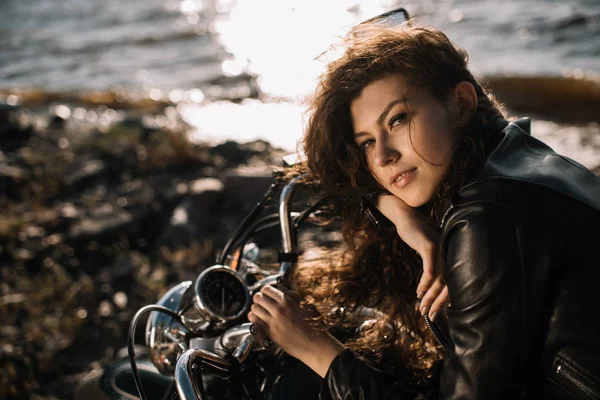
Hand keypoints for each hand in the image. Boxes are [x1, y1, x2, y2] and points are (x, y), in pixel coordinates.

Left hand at [247, 285, 343, 376]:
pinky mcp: (270, 333)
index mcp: (287, 302)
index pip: (267, 289)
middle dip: (259, 298)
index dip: (265, 291)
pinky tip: (258, 318)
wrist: (313, 345)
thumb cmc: (312, 325)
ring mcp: (273, 322)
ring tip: (260, 310)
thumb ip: (291, 295)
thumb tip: (281, 288)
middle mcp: (278, 311)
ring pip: (254, 309)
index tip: (266, 293)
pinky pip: (254, 322)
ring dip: (256, 308)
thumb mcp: (305, 305)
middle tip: (262, 301)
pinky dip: (254, 318)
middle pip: (258, 298)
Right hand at [376, 195, 448, 319]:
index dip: (445, 301)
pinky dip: (426, 282)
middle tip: (431, 317)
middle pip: (448, 284)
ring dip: (430, 296)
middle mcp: (449, 254)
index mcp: (450, 257)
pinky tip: (419, 292)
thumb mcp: (427, 252)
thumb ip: (434, 265)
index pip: (453, 283)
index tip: (438, 314)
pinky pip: (430, 268)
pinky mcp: (430, 246)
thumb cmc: (416, 235)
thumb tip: (433, 286)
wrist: (407, 217)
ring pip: (439, 280)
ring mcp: (441, 250)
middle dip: (438, 303)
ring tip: (422, 309)